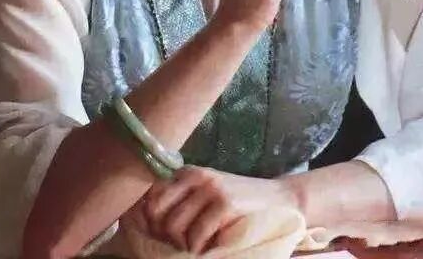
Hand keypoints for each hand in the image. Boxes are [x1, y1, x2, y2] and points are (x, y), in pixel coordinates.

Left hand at [125, 165, 298, 254]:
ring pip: (174, 227)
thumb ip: (179, 199)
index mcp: (186, 172)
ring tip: (198, 244)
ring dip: (183, 244)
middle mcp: (195, 175)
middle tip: (181, 242)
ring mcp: (210, 188)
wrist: (277, 198)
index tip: (160, 234)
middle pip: (158, 214)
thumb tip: (145, 220)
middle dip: (165, 235)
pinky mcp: (224, 204)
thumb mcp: (204, 192)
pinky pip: (196, 236)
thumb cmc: (236, 200)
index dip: (149, 222)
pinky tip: (210, 245)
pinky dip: (199, 249)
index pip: (150, 197)